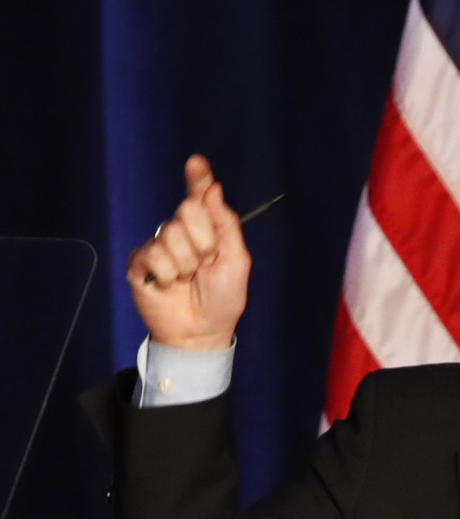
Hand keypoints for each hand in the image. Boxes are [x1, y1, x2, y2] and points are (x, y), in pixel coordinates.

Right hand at [126, 155, 249, 349]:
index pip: (199, 197)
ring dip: (186, 263)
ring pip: (171, 235)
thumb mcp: (236, 261)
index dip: (198, 179)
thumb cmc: (223, 299)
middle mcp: (181, 232)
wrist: (202, 331)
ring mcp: (159, 246)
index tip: (197, 163)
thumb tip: (214, 190)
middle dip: (203, 241)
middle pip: (188, 211)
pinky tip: (169, 285)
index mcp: (206, 230)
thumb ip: (226, 225)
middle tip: (205, 265)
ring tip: (187, 279)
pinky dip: (167, 274)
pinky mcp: (140, 262)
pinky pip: (154, 255)